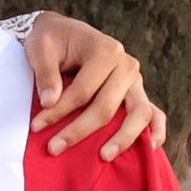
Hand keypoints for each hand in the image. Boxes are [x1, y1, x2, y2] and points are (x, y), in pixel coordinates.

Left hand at [23, 15, 166, 159]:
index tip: (36, 126)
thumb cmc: (50, 41)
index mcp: (106, 50)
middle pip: (106, 107)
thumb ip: (46, 74)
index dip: (58, 112)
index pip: (83, 91)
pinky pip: (154, 113)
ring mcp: (135, 80)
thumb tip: (49, 102)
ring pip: (138, 113)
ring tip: (104, 157)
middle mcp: (126, 65)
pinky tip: (148, 149)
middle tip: (53, 149)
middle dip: (78, 130)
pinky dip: (155, 131)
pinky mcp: (137, 92)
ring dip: (123, 138)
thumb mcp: (40, 49)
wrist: (63, 32)